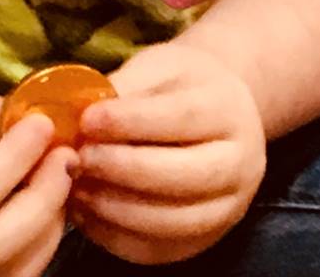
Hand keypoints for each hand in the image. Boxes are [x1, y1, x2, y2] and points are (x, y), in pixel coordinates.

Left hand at [71, 42, 265, 264]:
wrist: (219, 115)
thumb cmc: (182, 86)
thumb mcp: (161, 68)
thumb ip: (127, 88)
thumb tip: (83, 116)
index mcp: (230, 111)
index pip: (182, 118)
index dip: (131, 122)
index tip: (88, 120)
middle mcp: (241, 165)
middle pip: (183, 176)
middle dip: (123, 169)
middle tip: (81, 158)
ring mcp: (227, 209)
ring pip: (171, 222)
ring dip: (116, 209)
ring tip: (78, 187)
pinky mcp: (205, 242)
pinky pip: (157, 250)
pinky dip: (115, 236)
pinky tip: (87, 213)